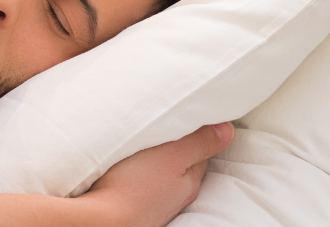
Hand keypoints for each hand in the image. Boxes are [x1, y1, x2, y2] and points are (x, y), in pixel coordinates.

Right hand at [79, 122, 233, 226]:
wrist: (101, 220)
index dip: (195, 131)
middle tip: (163, 125)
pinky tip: (127, 166)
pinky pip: (140, 182)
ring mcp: (154, 202)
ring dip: (155, 159)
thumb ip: (199, 142)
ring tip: (143, 143)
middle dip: (175, 146)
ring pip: (160, 173)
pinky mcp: (131, 204)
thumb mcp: (173, 155)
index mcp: (189, 180)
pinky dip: (137, 172)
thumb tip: (228, 129)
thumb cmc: (135, 186)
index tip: (187, 114)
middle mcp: (175, 194)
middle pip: (181, 163)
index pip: (201, 151)